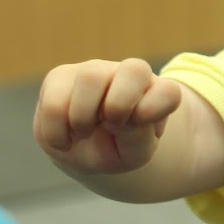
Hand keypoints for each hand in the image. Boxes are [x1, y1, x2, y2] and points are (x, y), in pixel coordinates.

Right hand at [33, 58, 181, 175]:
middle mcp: (128, 74)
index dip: (154, 111)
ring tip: (84, 132)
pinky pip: (54, 102)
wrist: (86, 149)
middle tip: (111, 126)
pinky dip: (57, 132)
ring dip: (85, 118)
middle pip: (135, 69)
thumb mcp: (133, 154)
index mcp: (156, 93)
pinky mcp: (61, 77)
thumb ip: (136, 137)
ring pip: (91, 77)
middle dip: (120, 106)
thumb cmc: (118, 148)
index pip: (169, 91)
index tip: (139, 127)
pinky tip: (65, 138)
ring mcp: (94, 72)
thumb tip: (122, 114)